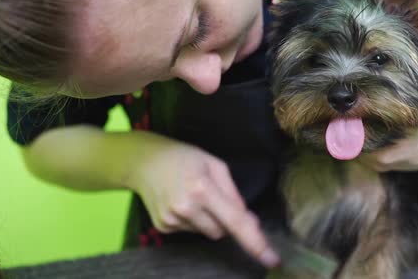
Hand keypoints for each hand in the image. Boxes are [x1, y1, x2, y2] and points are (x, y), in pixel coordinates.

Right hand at [123, 132, 279, 267]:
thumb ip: (234, 194)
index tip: (272, 260)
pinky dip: (194, 221)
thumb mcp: (215, 165)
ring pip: (208, 233)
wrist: (144, 161)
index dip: (255, 242)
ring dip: (209, 220)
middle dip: (226, 220)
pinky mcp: (163, 227)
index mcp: (202, 189)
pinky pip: (191, 232)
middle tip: (215, 198)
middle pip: (222, 232)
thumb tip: (249, 220)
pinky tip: (183, 202)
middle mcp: (186, 208)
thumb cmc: (185, 158)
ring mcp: (172, 220)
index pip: (235, 221)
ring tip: (195, 196)